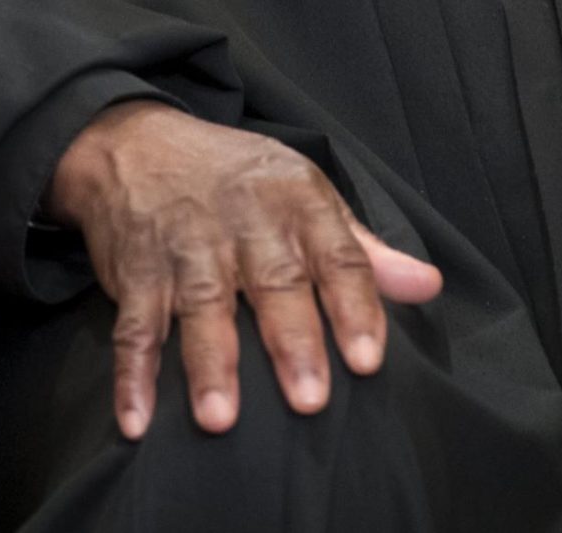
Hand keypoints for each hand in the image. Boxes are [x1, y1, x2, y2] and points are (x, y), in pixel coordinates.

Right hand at [45, 102, 442, 438]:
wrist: (141, 142)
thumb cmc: (240, 179)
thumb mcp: (306, 195)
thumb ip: (365, 250)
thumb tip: (429, 286)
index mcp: (296, 203)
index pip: (336, 255)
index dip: (355, 306)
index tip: (369, 358)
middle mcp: (244, 222)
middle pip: (274, 282)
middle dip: (291, 340)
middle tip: (309, 399)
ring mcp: (186, 246)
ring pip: (202, 305)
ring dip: (210, 362)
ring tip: (220, 418)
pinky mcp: (135, 271)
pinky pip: (133, 325)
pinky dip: (132, 373)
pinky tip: (137, 419)